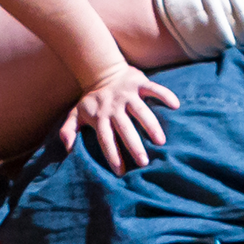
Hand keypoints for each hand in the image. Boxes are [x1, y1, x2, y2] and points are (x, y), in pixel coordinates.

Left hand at [57, 62, 180, 173]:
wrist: (102, 71)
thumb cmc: (92, 100)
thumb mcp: (76, 114)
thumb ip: (68, 131)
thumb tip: (68, 149)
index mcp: (100, 117)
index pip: (105, 139)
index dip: (112, 155)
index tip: (120, 172)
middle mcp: (114, 107)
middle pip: (124, 128)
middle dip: (133, 145)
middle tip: (143, 162)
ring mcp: (128, 95)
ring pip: (140, 111)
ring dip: (151, 125)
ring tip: (160, 142)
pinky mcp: (140, 83)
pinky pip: (154, 88)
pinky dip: (164, 95)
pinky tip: (176, 106)